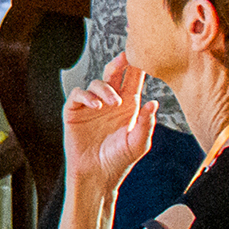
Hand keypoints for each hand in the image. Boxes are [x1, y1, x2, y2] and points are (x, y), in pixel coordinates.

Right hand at [61, 54, 156, 196]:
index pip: (133, 80)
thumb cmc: (119, 161)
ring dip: (105, 89)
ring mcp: (91, 106)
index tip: (143, 53)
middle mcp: (110, 102)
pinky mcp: (74, 112)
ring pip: (96, 83)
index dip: (137, 66)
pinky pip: (78, 95)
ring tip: (112, 103)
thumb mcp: (138, 143)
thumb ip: (146, 123)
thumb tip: (154, 103)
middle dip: (119, 63)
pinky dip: (86, 97)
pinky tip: (96, 106)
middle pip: (113, 74)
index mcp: (128, 106)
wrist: (97, 176)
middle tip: (125, 57)